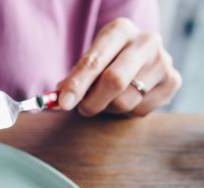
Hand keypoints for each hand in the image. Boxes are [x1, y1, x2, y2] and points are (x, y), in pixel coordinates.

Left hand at [57, 17, 181, 116]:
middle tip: (81, 109)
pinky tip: (126, 98)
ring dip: (107, 108)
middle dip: (92, 101)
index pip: (94, 61)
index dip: (77, 84)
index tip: (63, 103)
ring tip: (105, 99)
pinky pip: (139, 110)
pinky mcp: (172, 81)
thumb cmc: (108, 59)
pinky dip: (125, 113)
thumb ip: (75, 77)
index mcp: (120, 30)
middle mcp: (146, 41)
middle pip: (114, 81)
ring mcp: (163, 61)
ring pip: (125, 101)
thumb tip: (60, 98)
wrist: (141, 56)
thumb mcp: (90, 59)